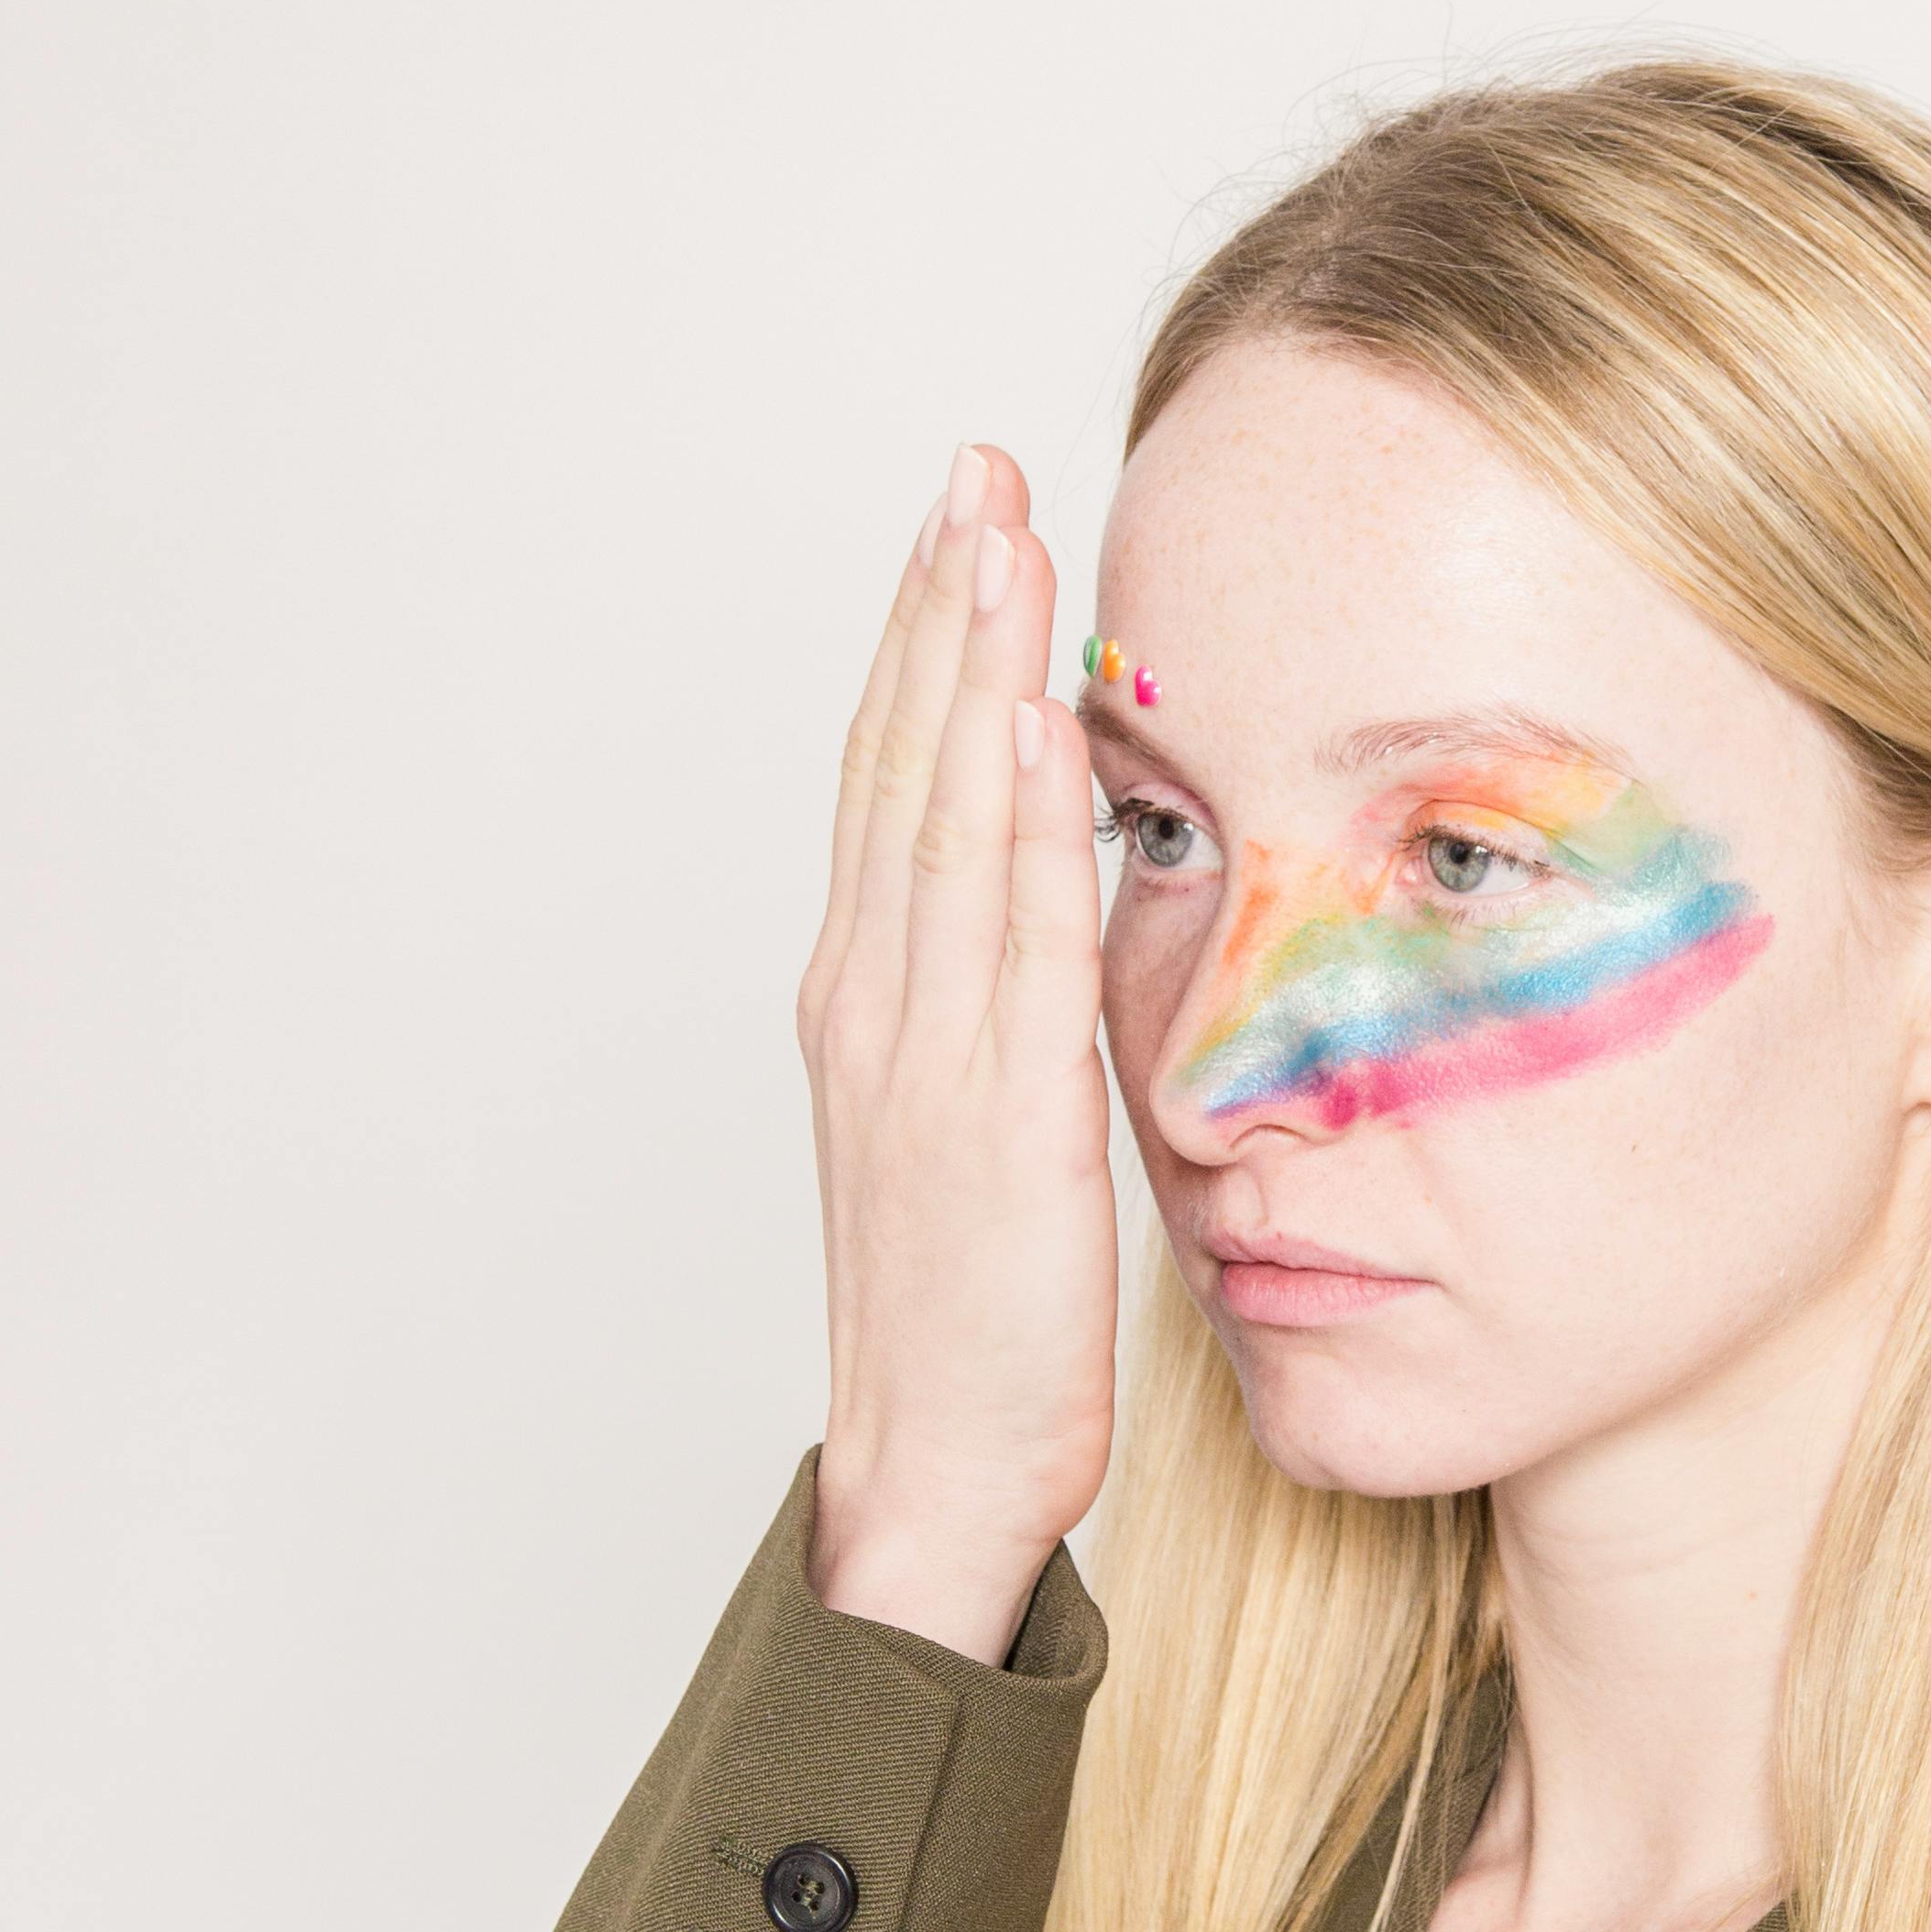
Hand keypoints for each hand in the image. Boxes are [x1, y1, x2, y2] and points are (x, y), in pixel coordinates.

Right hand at [793, 440, 1116, 1661]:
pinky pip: (1006, 943)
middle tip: (976, 469)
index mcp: (868, 994)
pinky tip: (1035, 728)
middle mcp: (875, 999)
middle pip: (901, 763)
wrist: (937, 1462)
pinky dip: (1017, 826)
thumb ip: (1001, 995)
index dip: (921, 641)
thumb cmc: (971, 1306)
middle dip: (940, 607)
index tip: (961, 519)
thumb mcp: (978, 1115)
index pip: (891, 777)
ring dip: (972, 671)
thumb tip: (1063, 888)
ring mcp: (922, 1051)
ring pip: (945, 819)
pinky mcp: (993, 1113)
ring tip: (1000, 538)